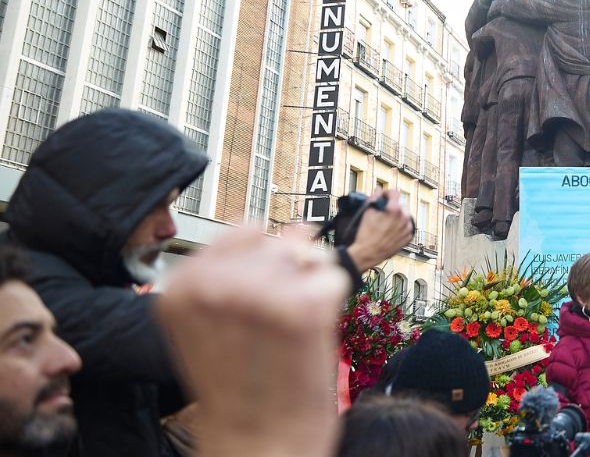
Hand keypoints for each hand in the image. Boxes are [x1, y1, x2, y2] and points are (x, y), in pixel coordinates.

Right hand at [156, 229, 349, 456]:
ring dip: (313, 288)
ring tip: (290, 334)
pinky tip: (309, 338)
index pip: (246, 232)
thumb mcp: (224, 318)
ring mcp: (257, 292)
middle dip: (292, 276)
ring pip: (311, 255)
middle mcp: (213, 284)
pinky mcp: (302, 306)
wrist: (259, 443)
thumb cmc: (242, 385)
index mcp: (181, 286)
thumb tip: (298, 228)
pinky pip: (334, 277)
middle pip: (281, 242)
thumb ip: (251, 266)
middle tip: (275, 330)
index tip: (253, 312)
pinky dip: (333, 303)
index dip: (264, 268)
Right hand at [346, 189, 412, 270]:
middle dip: (392, 205)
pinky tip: (390, 229)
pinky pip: (406, 226)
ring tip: (386, 221)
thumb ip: (374, 197)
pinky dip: (400, 225)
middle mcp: (404, 218)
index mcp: (395, 210)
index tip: (383, 196)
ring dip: (397, 215)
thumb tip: (378, 190)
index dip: (387, 193)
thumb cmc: (366, 234)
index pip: (395, 193)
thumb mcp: (367, 212)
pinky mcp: (408, 236)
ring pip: (404, 215)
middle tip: (383, 211)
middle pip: (400, 204)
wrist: (368, 253)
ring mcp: (407, 228)